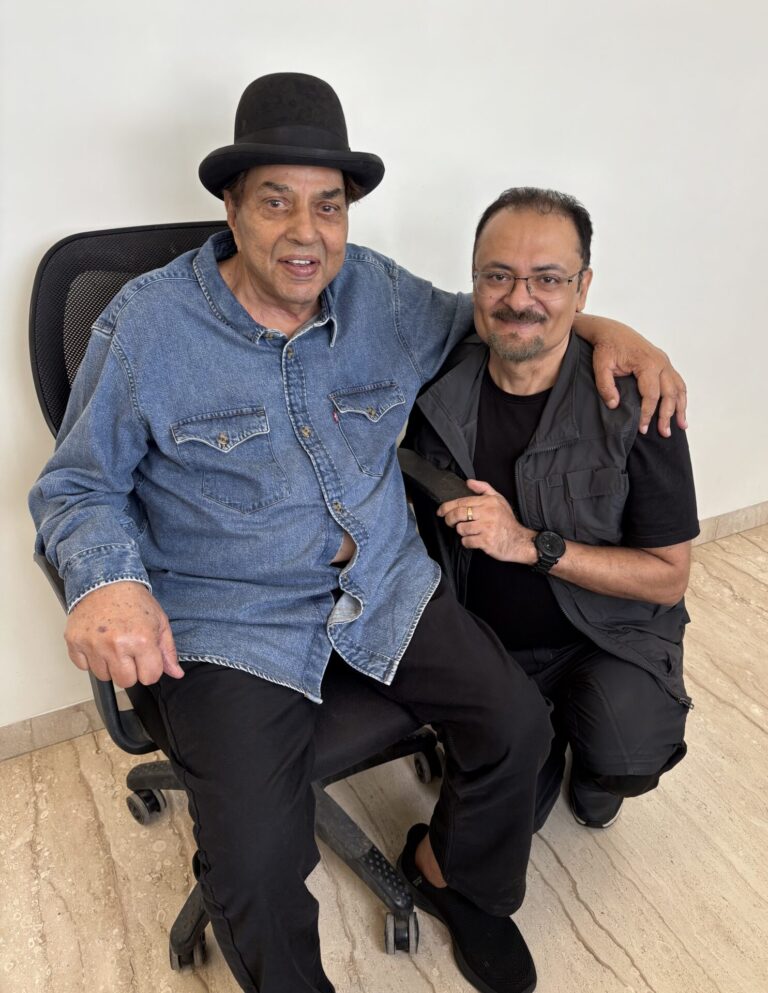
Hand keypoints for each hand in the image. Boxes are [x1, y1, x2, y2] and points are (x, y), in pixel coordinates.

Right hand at [64, 581, 183, 688]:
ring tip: (113, 644)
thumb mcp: (160, 622)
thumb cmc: (133, 600)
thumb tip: (176, 673)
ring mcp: (93, 644)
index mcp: (141, 640)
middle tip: (129, 651)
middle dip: (130, 671)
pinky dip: (90, 659)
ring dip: (110, 665)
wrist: (106, 580)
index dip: (150, 669)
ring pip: (104, 676)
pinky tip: (98, 642)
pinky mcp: (74, 642)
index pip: (149, 677)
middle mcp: (116, 645)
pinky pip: (83, 667)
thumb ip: (168, 651)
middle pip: (125, 682)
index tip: (146, 658)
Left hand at [437, 479, 537, 562]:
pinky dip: (467, 542)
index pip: (462, 502)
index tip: (440, 511)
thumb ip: (484, 488)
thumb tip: (468, 482)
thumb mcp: (499, 500)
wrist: (520, 541)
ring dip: (462, 532)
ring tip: (470, 532)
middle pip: (458, 514)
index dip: (447, 506)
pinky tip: (475, 540)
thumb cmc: (507, 521)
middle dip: (449, 519)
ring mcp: (487, 527)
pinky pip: (466, 541)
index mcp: (488, 502)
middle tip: (450, 522)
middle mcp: (487, 513)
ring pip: (461, 529)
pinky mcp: (486, 541)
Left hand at [588, 322, 687, 436]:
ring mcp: (664, 362)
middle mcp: (660, 362)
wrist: (611, 331)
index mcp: (647, 363)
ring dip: (680, 408)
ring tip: (681, 426)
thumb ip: (605, 386)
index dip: (648, 414)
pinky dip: (680, 396)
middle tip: (664, 433)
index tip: (643, 429)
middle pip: (669, 394)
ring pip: (678, 388)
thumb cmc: (606, 348)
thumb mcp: (600, 366)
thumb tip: (614, 405)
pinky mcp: (664, 363)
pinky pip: (677, 382)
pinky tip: (680, 410)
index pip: (651, 395)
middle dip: (667, 415)